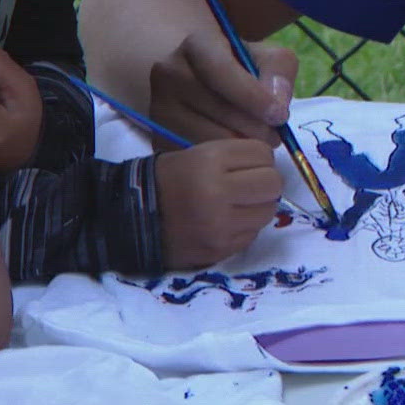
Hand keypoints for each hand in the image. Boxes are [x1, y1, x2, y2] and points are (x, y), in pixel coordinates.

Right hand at [148, 34, 297, 147]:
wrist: (204, 84)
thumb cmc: (243, 70)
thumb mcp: (268, 59)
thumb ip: (279, 72)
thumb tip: (276, 103)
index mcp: (196, 45)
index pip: (220, 70)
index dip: (253, 96)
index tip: (279, 116)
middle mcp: (168, 72)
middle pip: (216, 109)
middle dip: (255, 127)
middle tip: (275, 136)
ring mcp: (158, 107)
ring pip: (208, 137)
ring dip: (241, 146)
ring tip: (258, 142)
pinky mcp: (158, 137)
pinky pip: (197, 156)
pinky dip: (223, 159)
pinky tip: (237, 152)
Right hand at [154, 139, 282, 268]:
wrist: (130, 219)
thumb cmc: (165, 180)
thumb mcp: (197, 154)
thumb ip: (235, 157)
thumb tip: (271, 166)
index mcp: (210, 161)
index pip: (263, 154)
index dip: (258, 159)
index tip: (246, 165)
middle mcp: (218, 193)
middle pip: (273, 184)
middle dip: (265, 182)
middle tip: (249, 186)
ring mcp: (221, 226)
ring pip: (268, 211)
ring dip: (258, 206)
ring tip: (237, 205)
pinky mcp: (221, 250)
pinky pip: (252, 234)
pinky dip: (245, 227)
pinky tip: (226, 222)